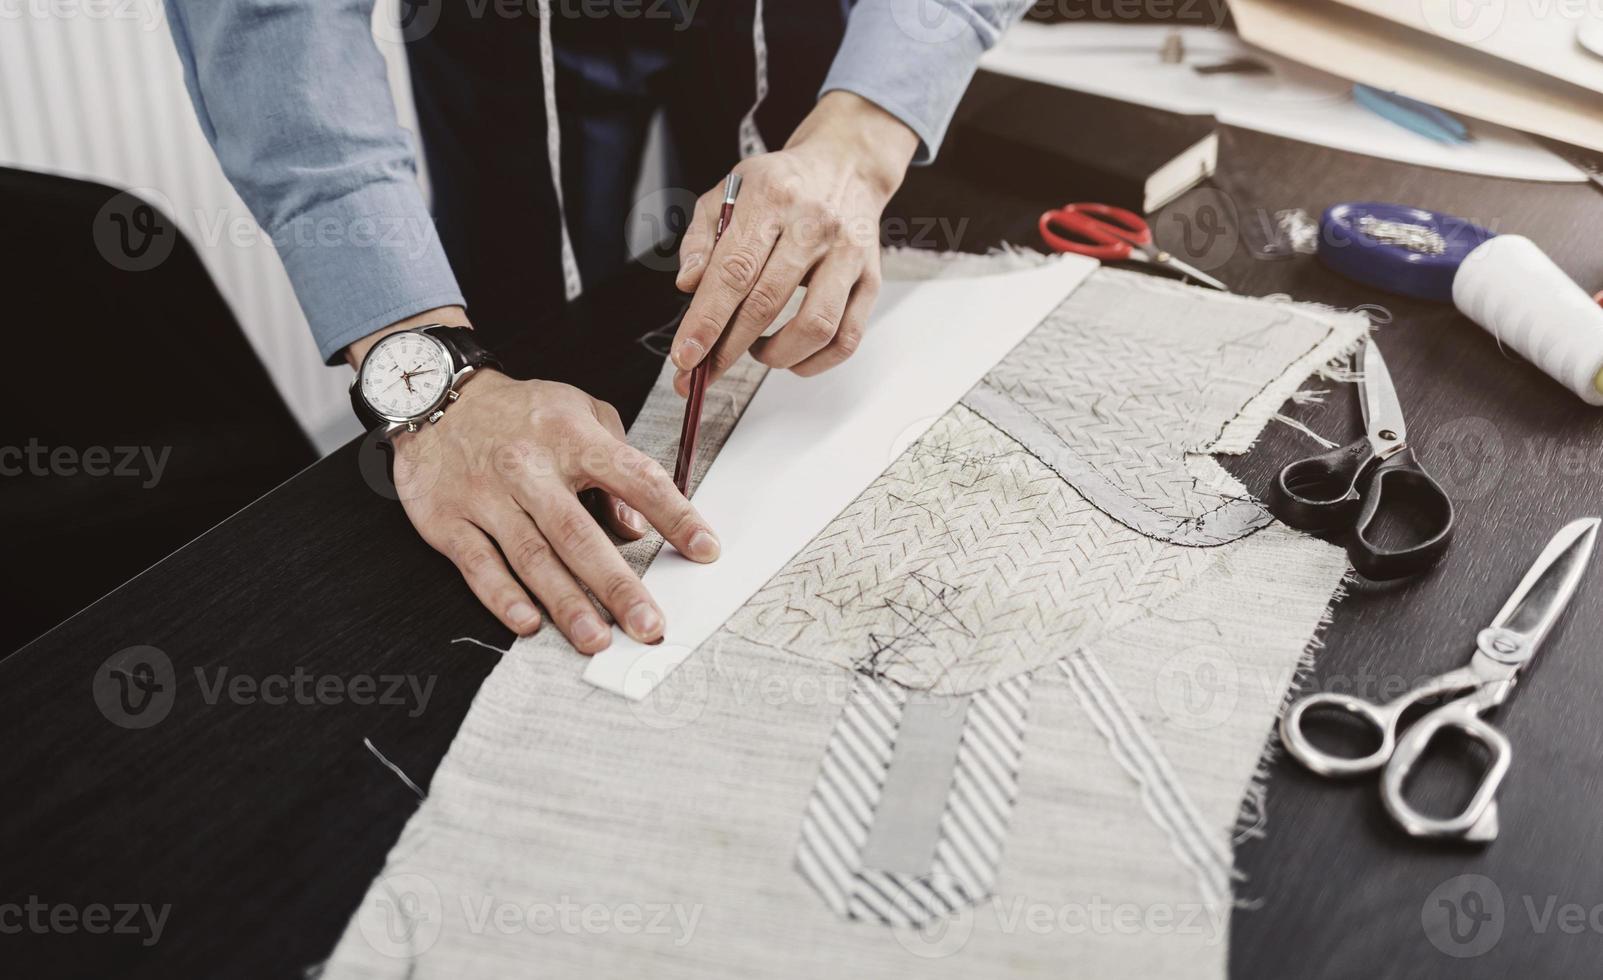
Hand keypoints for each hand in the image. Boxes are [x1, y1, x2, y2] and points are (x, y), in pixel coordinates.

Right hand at [387, 369, 721, 652]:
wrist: (433, 398)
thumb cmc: (519, 413)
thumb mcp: (580, 413)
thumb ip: (618, 462)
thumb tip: (637, 524)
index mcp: (571, 438)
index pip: (635, 477)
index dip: (675, 515)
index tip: (705, 549)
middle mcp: (530, 468)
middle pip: (579, 533)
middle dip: (618, 584)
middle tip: (648, 625)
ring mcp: (486, 496)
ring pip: (531, 556)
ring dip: (566, 603)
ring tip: (597, 639)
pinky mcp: (448, 520)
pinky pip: (478, 565)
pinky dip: (503, 596)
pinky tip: (529, 622)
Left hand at [670, 91, 918, 392]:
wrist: (847, 166)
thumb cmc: (783, 184)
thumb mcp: (728, 191)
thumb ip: (702, 237)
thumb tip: (689, 284)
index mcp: (771, 199)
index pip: (734, 270)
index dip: (707, 320)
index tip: (686, 356)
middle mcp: (813, 225)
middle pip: (767, 303)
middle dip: (728, 349)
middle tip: (704, 373)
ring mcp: (847, 254)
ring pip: (814, 326)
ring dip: (777, 355)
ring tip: (757, 352)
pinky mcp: (871, 279)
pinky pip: (847, 338)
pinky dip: (815, 361)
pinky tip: (792, 357)